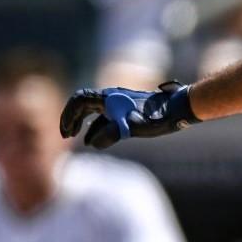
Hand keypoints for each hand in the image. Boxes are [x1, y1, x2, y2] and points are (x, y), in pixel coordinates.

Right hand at [59, 81, 198, 148]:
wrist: (177, 109)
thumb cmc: (155, 117)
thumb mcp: (133, 128)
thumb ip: (111, 134)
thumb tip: (92, 144)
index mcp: (108, 97)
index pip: (79, 101)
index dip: (68, 115)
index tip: (65, 132)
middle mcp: (110, 97)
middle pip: (82, 104)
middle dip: (71, 119)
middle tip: (65, 135)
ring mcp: (118, 103)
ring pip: (92, 111)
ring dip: (81, 123)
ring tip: (74, 137)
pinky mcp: (125, 111)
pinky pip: (103, 117)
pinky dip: (94, 127)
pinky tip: (91, 140)